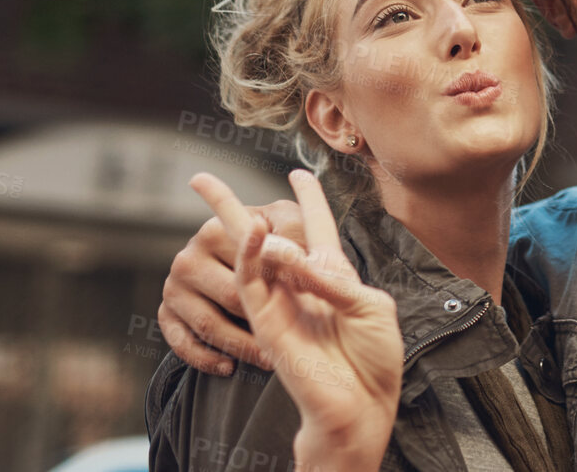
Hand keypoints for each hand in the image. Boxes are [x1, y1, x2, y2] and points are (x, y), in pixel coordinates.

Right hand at [160, 195, 306, 372]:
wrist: (248, 254)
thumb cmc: (275, 238)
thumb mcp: (287, 224)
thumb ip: (292, 235)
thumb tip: (296, 258)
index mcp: (214, 232)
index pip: (247, 266)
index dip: (275, 288)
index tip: (298, 305)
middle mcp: (187, 258)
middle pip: (229, 298)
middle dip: (261, 322)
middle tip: (288, 340)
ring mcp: (174, 287)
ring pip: (208, 325)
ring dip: (239, 347)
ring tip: (268, 359)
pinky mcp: (166, 313)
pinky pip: (181, 343)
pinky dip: (205, 358)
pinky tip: (230, 366)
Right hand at [189, 170, 400, 464]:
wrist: (362, 403)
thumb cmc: (375, 358)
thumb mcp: (372, 307)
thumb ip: (337, 279)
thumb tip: (297, 261)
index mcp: (335, 274)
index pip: (317, 227)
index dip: (309, 199)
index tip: (298, 172)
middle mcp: (302, 283)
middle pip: (264, 235)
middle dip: (230, 206)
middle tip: (200, 179)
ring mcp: (280, 301)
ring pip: (248, 254)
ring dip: (239, 225)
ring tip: (234, 204)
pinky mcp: (266, 322)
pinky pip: (250, 283)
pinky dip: (248, 254)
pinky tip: (250, 229)